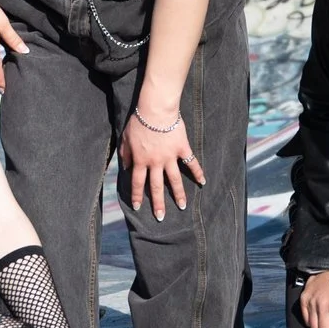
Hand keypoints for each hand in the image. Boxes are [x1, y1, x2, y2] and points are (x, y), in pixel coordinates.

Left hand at [123, 102, 204, 219]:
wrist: (156, 109)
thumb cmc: (139, 122)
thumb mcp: (126, 138)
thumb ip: (125, 155)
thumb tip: (127, 168)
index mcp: (141, 160)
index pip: (138, 183)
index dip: (137, 196)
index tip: (138, 208)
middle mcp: (155, 162)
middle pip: (157, 187)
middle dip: (158, 203)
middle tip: (160, 217)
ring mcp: (170, 157)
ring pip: (175, 180)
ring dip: (178, 194)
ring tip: (182, 206)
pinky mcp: (182, 149)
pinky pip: (191, 163)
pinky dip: (198, 172)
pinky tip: (203, 182)